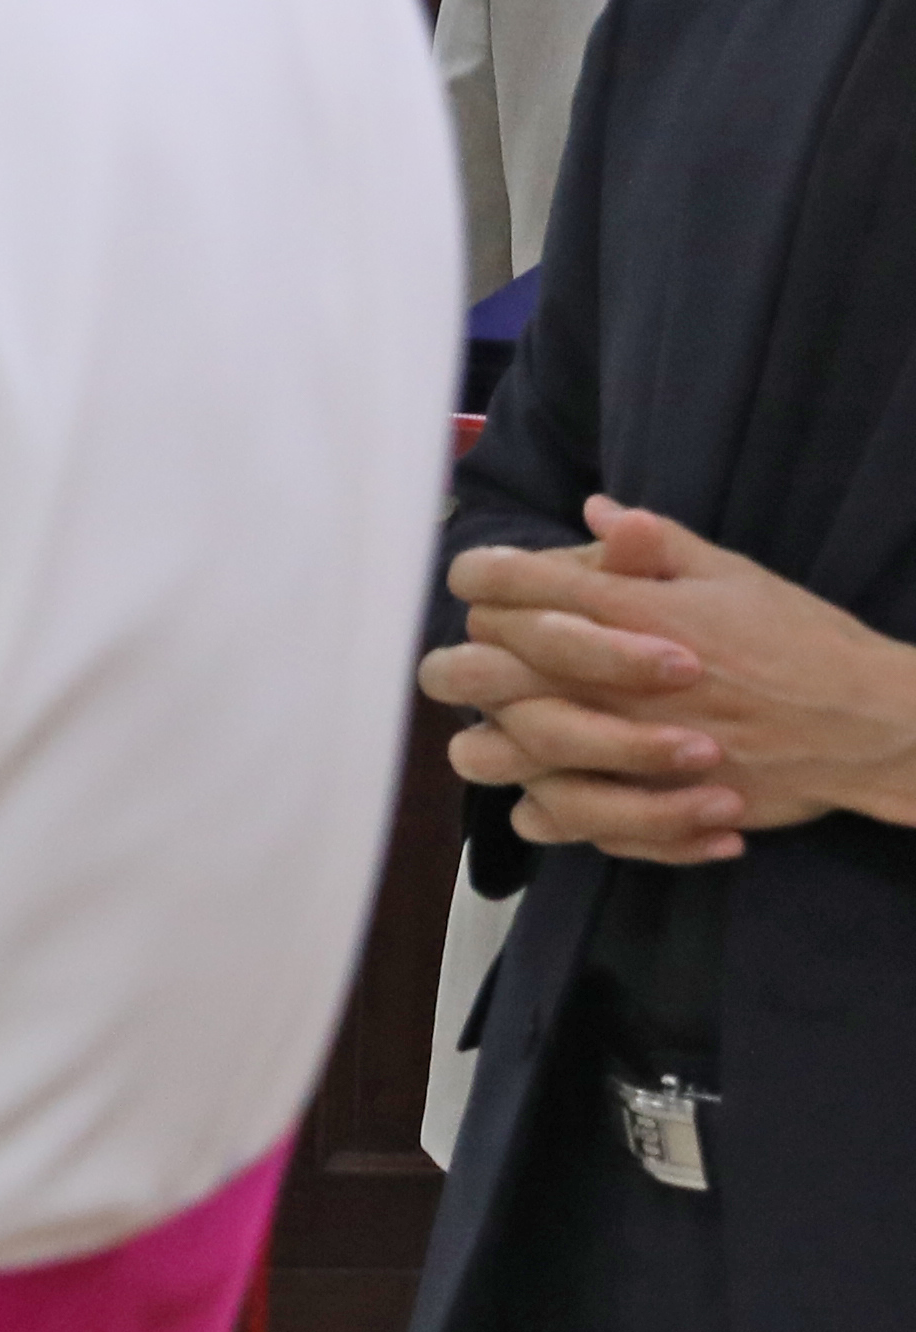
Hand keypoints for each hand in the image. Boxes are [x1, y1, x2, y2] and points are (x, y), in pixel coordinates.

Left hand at [431, 498, 915, 864]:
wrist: (864, 726)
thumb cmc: (801, 643)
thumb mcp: (730, 577)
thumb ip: (655, 547)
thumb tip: (598, 511)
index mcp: (618, 611)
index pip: (494, 581)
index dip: (481, 576)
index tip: (495, 582)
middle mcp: (597, 682)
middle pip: (467, 670)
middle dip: (474, 658)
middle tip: (508, 660)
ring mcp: (606, 751)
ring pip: (485, 754)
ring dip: (499, 739)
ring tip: (533, 729)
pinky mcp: (629, 807)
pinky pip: (544, 820)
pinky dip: (550, 809)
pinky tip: (578, 787)